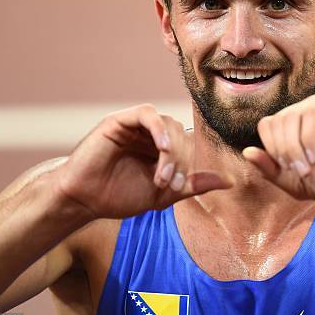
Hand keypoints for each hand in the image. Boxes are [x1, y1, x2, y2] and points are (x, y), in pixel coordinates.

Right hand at [55, 104, 231, 218]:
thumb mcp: (163, 194)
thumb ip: (193, 185)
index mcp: (162, 148)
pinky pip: (148, 114)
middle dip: (181, 161)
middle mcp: (152, 133)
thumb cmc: (120, 196)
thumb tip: (230, 182)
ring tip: (161, 177)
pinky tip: (161, 148)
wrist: (84, 199)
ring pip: (169, 125)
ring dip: (171, 152)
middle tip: (169, 184)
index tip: (179, 187)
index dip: (190, 164)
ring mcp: (137, 125)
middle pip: (182, 135)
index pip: (189, 145)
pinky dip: (159, 129)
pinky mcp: (121, 120)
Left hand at [242, 92, 314, 200]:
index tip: (286, 170)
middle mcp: (305, 111)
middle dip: (281, 150)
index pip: (267, 126)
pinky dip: (306, 138)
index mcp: (294, 127)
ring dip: (292, 147)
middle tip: (297, 172)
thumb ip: (271, 170)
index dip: (270, 148)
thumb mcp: (296, 183)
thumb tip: (246, 152)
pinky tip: (314, 156)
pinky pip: (309, 112)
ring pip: (288, 116)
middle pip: (274, 120)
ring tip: (306, 167)